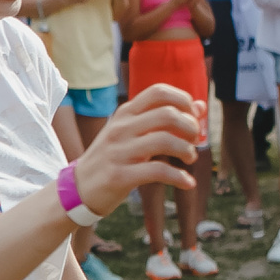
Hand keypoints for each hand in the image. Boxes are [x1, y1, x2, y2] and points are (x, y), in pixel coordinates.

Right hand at [69, 83, 201, 212]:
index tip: (192, 117)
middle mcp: (121, 128)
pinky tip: (187, 182)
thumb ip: (162, 119)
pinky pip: (158, 171)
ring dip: (187, 150)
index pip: (158, 92)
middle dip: (190, 127)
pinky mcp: (120, 175)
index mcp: (124, 114)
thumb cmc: (111, 158)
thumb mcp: (132, 133)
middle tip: (194, 140)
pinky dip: (179, 178)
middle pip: (167, 114)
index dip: (183, 100)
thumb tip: (200, 107)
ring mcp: (119, 151)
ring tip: (190, 159)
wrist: (78, 188)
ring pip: (165, 141)